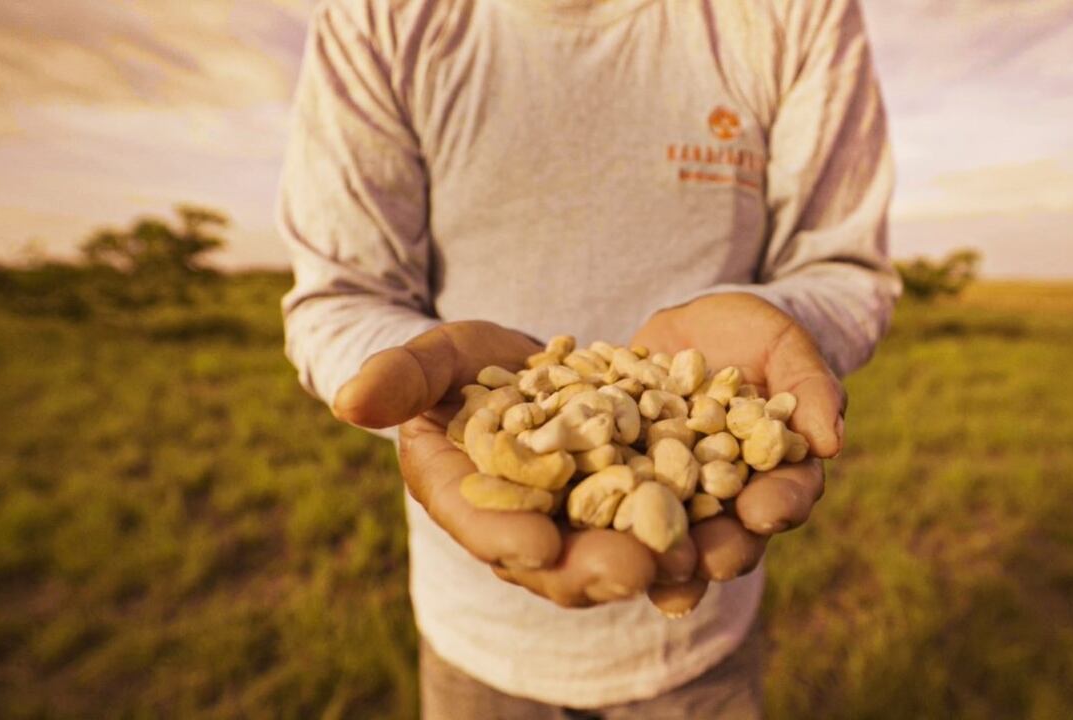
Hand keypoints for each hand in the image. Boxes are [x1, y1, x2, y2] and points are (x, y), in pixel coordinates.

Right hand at [334, 322, 693, 606]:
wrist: (523, 368)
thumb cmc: (463, 363)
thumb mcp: (435, 357)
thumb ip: (400, 377)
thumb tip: (348, 401)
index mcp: (462, 497)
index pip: (477, 522)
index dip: (503, 535)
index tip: (535, 542)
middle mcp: (520, 526)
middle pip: (554, 560)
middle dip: (592, 568)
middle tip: (633, 569)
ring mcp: (575, 523)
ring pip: (611, 553)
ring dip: (650, 563)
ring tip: (688, 561)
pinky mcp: (624, 506)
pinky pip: (655, 525)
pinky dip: (687, 531)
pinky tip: (724, 533)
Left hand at [631, 293, 842, 612]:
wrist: (691, 325)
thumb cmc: (754, 335)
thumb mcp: (786, 346)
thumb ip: (810, 388)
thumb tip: (831, 442)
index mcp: (774, 472)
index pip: (785, 495)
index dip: (778, 506)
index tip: (765, 513)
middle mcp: (726, 497)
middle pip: (729, 534)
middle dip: (718, 550)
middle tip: (706, 560)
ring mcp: (674, 494)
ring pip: (673, 536)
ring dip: (663, 556)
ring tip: (652, 571)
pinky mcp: (626, 481)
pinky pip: (615, 506)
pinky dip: (604, 523)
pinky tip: (589, 539)